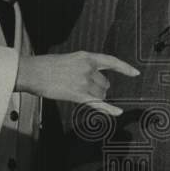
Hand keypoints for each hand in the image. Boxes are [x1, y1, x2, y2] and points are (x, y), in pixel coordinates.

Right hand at [16, 51, 137, 115]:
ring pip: (100, 94)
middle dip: (98, 88)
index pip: (112, 62)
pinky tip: (118, 113)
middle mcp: (89, 69)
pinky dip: (110, 109)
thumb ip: (84, 66)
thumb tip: (93, 77)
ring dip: (94, 96)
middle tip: (82, 88)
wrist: (34, 72)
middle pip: (105, 83)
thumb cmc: (47, 66)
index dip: (125, 68)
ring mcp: (84, 82)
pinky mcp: (79, 95)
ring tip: (78, 93)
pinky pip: (98, 104)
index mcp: (87, 57)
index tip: (135, 73)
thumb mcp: (70, 59)